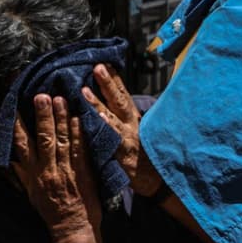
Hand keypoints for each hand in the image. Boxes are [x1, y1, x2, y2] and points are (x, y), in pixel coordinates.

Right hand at [13, 95, 102, 235]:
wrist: (72, 227)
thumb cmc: (50, 210)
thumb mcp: (31, 192)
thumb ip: (22, 174)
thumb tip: (11, 159)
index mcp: (33, 173)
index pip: (22, 145)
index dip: (17, 126)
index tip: (13, 108)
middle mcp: (48, 169)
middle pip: (44, 138)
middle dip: (42, 116)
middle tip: (41, 96)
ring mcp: (67, 170)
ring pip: (63, 140)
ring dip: (62, 119)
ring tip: (60, 99)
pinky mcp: (84, 172)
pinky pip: (82, 150)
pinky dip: (80, 134)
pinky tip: (79, 118)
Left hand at [82, 64, 162, 196]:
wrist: (157, 181)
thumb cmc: (145, 155)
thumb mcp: (138, 132)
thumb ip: (124, 118)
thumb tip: (110, 103)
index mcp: (134, 118)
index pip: (123, 94)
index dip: (114, 79)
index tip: (105, 61)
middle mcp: (133, 124)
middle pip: (120, 100)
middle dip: (108, 83)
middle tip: (97, 66)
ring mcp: (129, 138)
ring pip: (112, 118)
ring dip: (98, 104)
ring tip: (84, 91)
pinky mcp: (124, 154)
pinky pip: (113, 139)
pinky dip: (106, 129)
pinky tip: (97, 120)